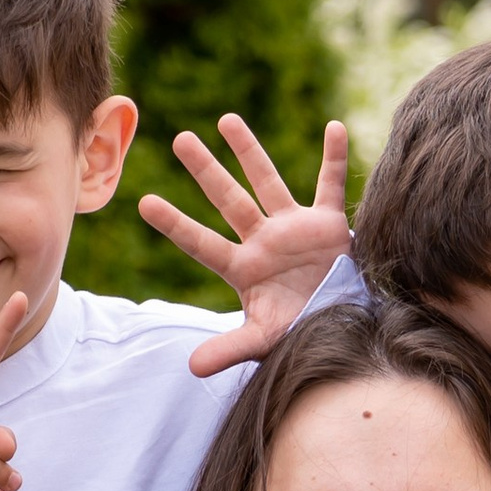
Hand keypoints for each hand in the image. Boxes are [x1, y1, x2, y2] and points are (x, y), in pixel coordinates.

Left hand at [142, 116, 352, 378]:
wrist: (346, 327)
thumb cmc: (303, 333)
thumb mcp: (264, 340)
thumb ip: (228, 349)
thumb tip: (191, 370)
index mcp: (245, 268)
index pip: (202, 243)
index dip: (175, 225)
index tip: (144, 202)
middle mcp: (264, 242)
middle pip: (228, 200)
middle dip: (205, 170)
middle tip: (180, 139)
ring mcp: (294, 228)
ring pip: (267, 182)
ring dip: (249, 151)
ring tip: (226, 120)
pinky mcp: (327, 224)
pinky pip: (331, 184)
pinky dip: (335, 158)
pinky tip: (334, 128)